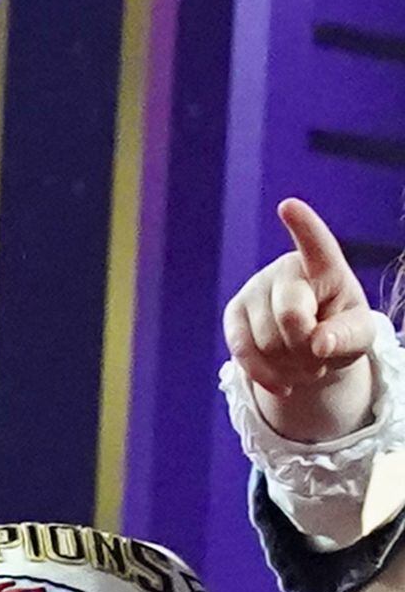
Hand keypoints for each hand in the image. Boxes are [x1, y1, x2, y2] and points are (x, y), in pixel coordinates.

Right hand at [224, 198, 385, 443]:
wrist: (311, 348)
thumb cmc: (341, 331)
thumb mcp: (358, 336)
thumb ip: (347, 338)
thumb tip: (318, 344)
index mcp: (324, 267)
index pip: (316, 244)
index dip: (303, 227)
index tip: (288, 206)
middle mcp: (284, 270)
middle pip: (290, 316)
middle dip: (307, 348)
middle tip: (320, 358)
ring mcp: (253, 289)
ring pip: (266, 340)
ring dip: (290, 366)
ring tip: (305, 367)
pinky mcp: (233, 314)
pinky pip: (242, 352)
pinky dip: (264, 375)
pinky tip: (282, 384)